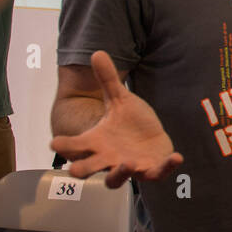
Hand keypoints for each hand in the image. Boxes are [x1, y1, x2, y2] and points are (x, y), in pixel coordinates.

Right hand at [49, 50, 183, 187]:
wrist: (148, 135)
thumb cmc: (128, 121)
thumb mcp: (120, 99)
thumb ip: (107, 79)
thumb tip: (96, 52)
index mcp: (96, 141)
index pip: (74, 146)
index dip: (64, 146)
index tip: (54, 142)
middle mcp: (107, 158)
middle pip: (89, 170)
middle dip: (83, 170)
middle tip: (74, 169)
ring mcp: (128, 167)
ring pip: (117, 179)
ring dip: (121, 173)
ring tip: (128, 164)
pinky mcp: (150, 170)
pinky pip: (157, 173)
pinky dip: (166, 167)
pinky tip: (177, 157)